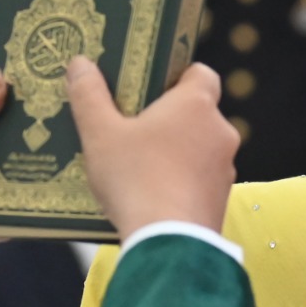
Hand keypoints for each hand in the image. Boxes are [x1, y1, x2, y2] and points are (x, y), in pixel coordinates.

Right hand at [65, 57, 238, 236]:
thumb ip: (88, 95)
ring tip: (138, 165)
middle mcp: (220, 132)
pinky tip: (152, 195)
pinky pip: (200, 181)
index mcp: (196, 104)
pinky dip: (181, 183)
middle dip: (169, 118)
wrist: (169, 242)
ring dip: (175, 153)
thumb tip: (79, 64)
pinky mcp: (222, 200)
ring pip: (199, 149)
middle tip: (134, 127)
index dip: (178, 75)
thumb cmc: (135, 179)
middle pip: (197, 113)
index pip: (201, 73)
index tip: (152, 87)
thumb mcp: (100, 133)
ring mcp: (225, 168)